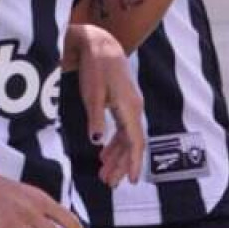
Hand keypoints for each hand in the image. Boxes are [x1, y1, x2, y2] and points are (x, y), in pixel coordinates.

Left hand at [67, 23, 144, 186]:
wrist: (99, 43)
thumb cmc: (96, 67)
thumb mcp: (92, 93)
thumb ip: (95, 118)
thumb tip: (97, 141)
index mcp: (130, 108)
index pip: (135, 142)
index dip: (134, 163)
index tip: (131, 181)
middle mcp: (133, 109)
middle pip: (131, 144)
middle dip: (122, 165)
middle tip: (110, 184)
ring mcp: (128, 106)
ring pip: (126, 138)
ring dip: (116, 157)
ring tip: (105, 174)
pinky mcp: (121, 103)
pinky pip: (122, 129)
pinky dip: (113, 144)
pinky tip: (103, 153)